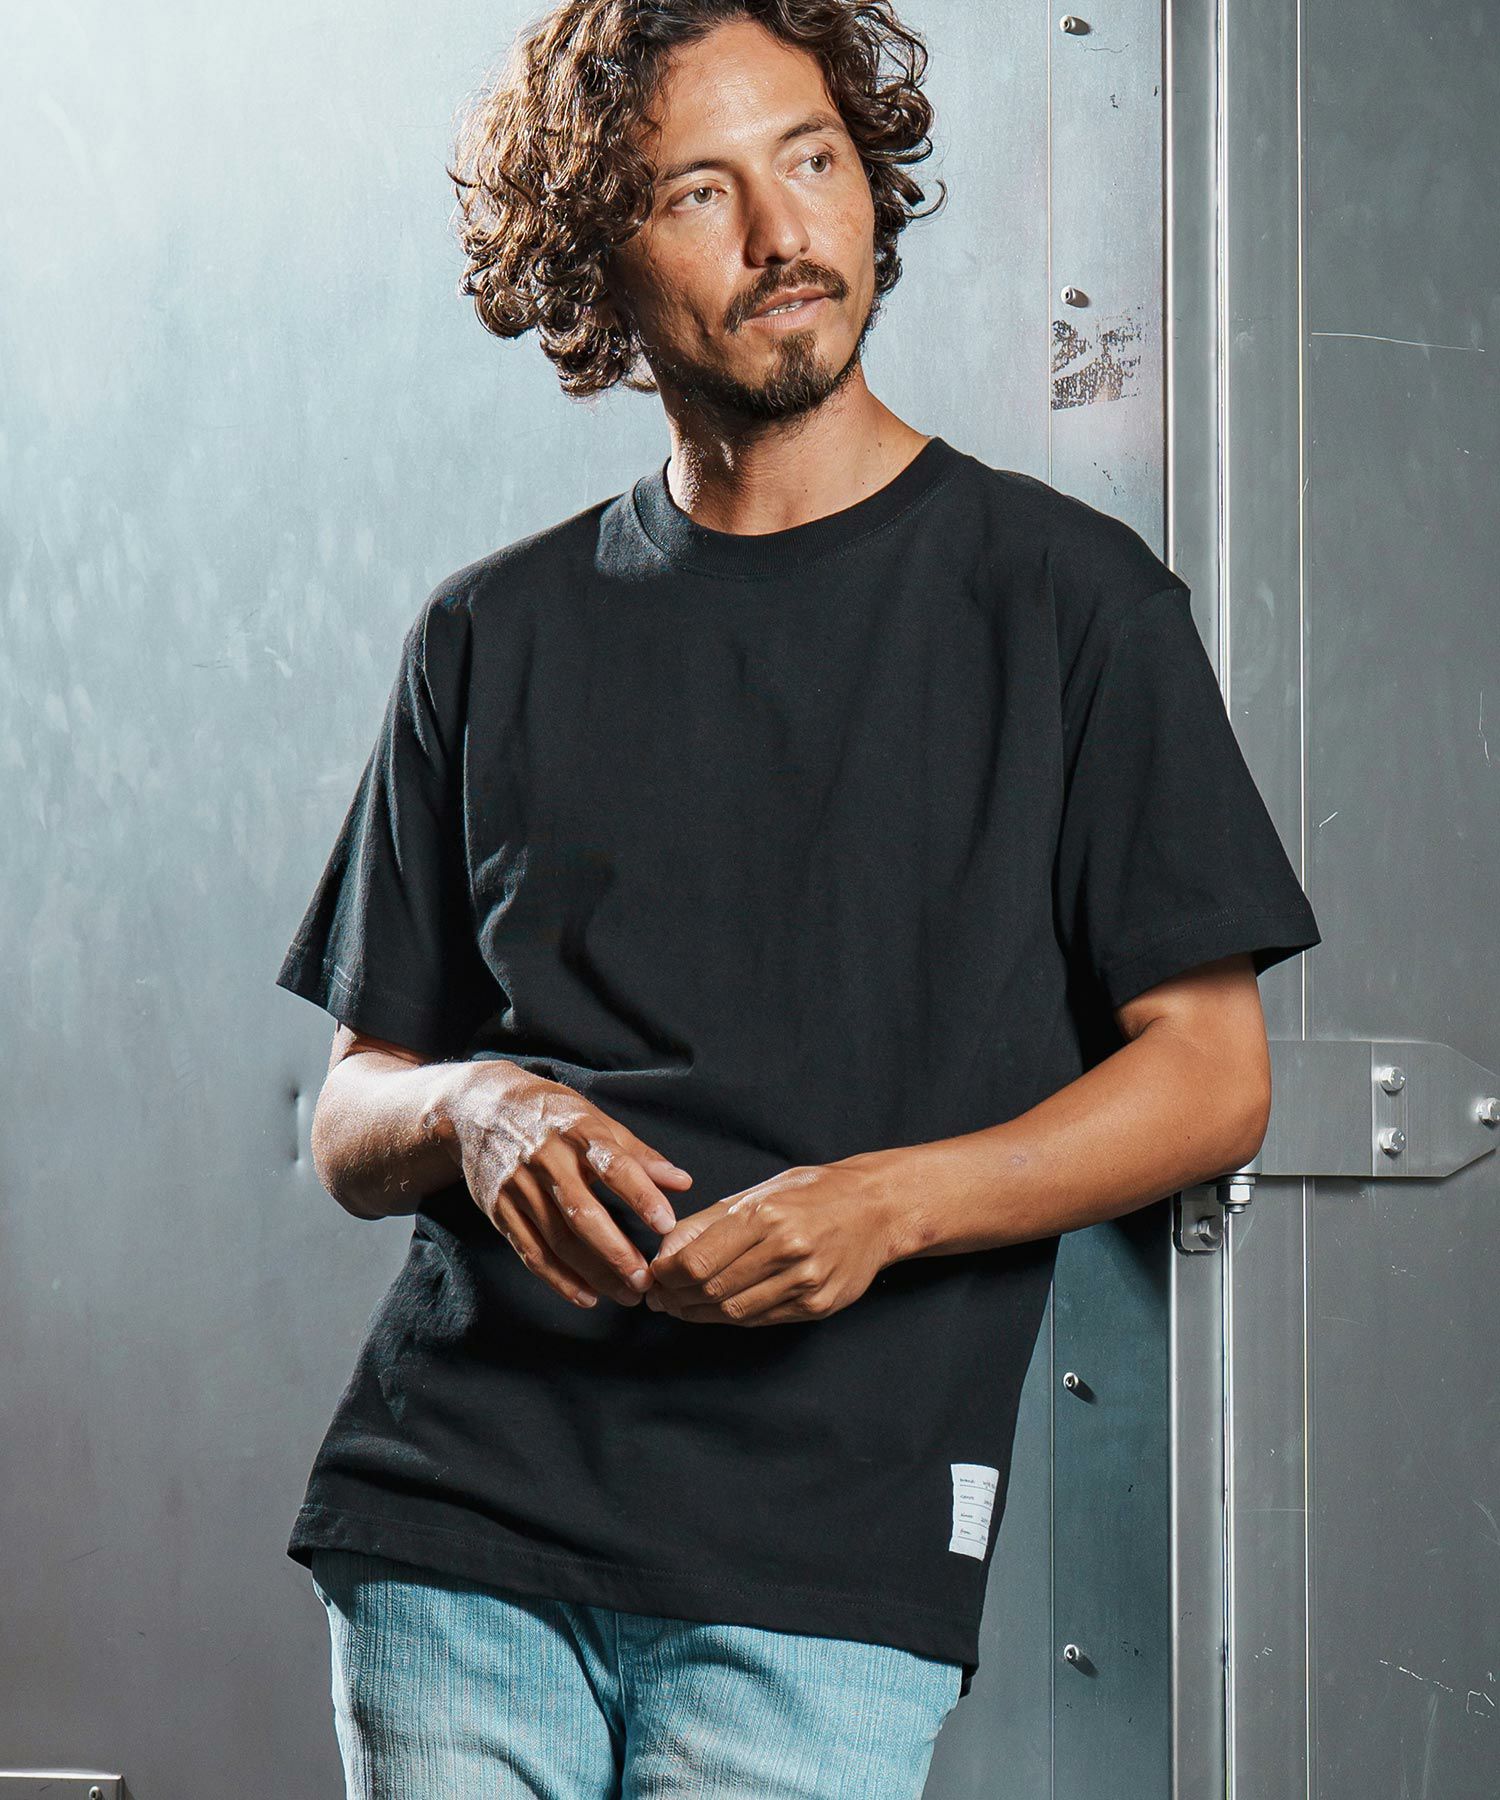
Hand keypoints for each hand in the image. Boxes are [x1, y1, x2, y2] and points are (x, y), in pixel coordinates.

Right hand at [444, 1062, 691, 1310]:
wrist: (480, 1106)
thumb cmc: (552, 1114)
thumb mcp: (596, 1120)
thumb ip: (639, 1155)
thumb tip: (683, 1183)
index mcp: (578, 1132)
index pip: (613, 1166)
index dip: (641, 1195)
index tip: (667, 1224)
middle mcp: (546, 1159)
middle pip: (582, 1213)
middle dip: (616, 1250)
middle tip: (645, 1280)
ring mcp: (519, 1186)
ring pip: (558, 1239)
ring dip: (593, 1272)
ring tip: (626, 1294)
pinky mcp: (499, 1209)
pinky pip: (531, 1251)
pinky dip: (558, 1278)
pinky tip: (586, 1296)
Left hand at [643, 1154, 897, 1326]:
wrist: (877, 1209)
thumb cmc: (813, 1192)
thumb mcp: (758, 1192)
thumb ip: (709, 1221)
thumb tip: (665, 1250)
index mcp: (767, 1215)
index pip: (698, 1260)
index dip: (666, 1274)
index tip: (653, 1274)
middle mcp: (788, 1249)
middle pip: (712, 1289)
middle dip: (676, 1296)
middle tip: (659, 1296)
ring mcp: (806, 1282)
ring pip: (733, 1311)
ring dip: (698, 1312)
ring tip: (680, 1305)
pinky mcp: (818, 1305)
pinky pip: (760, 1318)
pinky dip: (730, 1316)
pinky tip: (715, 1308)